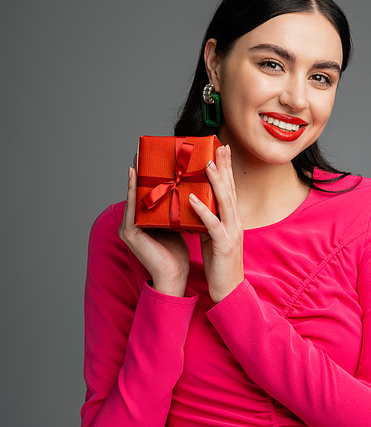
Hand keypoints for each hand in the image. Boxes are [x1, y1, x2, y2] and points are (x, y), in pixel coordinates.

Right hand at [118, 165, 189, 296]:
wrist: (174, 276)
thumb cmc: (176, 252)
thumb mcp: (176, 223)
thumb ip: (174, 208)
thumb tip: (186, 188)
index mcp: (144, 220)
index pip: (147, 193)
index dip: (149, 175)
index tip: (153, 156)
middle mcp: (133, 221)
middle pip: (138, 192)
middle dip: (141, 172)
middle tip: (142, 150)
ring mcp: (129, 226)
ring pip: (133, 196)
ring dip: (135, 177)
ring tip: (137, 158)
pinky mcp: (129, 232)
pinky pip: (132, 206)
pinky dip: (132, 190)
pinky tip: (133, 176)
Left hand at [188, 144, 243, 303]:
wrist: (229, 290)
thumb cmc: (219, 264)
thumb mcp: (213, 237)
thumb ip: (209, 220)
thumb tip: (195, 204)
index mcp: (232, 219)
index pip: (230, 189)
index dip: (227, 169)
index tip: (222, 150)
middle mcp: (235, 222)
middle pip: (230, 189)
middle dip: (225, 167)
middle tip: (221, 146)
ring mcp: (231, 233)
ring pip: (224, 202)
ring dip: (216, 182)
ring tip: (207, 164)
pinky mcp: (224, 245)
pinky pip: (212, 224)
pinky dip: (202, 210)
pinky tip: (192, 198)